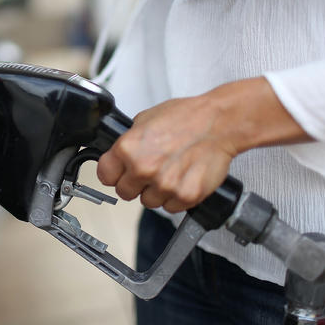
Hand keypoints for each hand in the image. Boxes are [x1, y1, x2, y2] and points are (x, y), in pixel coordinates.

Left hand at [96, 77, 310, 212]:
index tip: (119, 172)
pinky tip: (182, 178)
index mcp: (128, 149)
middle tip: (149, 171)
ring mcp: (164, 185)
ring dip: (156, 191)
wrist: (220, 122)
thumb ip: (128, 141)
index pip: (105, 176)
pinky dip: (175, 197)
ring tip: (170, 171)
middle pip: (124, 192)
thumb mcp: (145, 119)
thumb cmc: (186, 117)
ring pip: (148, 202)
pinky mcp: (185, 196)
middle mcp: (143, 169)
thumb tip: (118, 155)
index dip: (113, 173)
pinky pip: (170, 207)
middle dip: (134, 184)